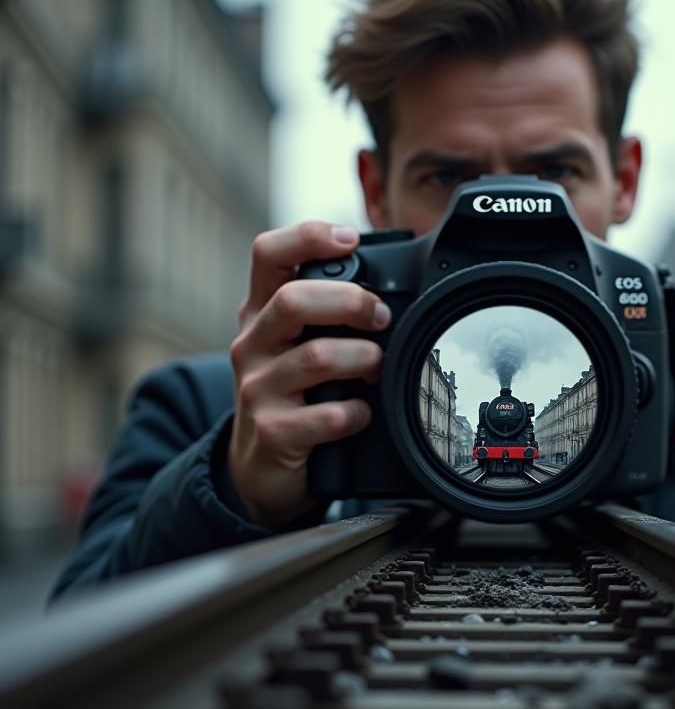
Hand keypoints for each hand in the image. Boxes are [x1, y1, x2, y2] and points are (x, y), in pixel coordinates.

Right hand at [227, 221, 390, 527]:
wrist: (259, 471)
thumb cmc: (290, 398)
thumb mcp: (293, 348)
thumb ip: (325, 317)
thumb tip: (388, 292)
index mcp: (259, 314)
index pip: (268, 254)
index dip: (308, 237)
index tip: (348, 239)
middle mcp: (252, 345)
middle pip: (294, 300)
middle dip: (351, 302)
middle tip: (380, 318)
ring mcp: (258, 389)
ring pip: (318, 357)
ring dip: (364, 360)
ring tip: (376, 370)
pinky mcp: (274, 432)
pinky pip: (329, 416)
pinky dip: (357, 413)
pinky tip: (361, 415)